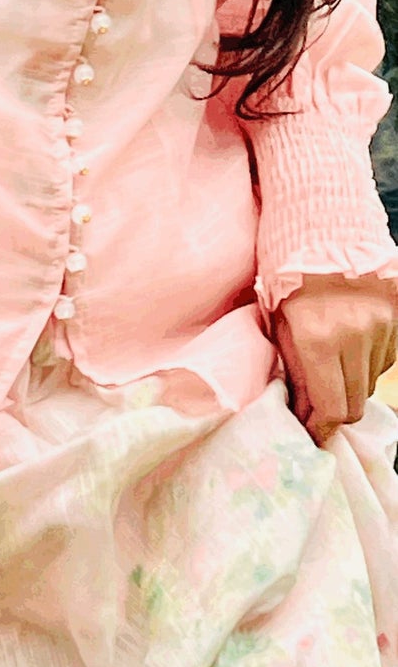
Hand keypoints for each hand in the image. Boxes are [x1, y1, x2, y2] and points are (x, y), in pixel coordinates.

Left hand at [273, 272, 397, 447]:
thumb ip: (296, 376)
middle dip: (335, 413)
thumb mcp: (281, 333)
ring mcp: (382, 324)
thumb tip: (306, 416)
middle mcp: (357, 335)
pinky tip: (350, 350)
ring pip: (371, 383)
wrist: (323, 234)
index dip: (320, 428)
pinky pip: (386, 359)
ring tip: (331, 371)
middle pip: (356, 402)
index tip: (310, 432)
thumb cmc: (290, 286)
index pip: (332, 408)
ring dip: (352, 386)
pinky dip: (367, 364)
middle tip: (317, 410)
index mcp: (319, 341)